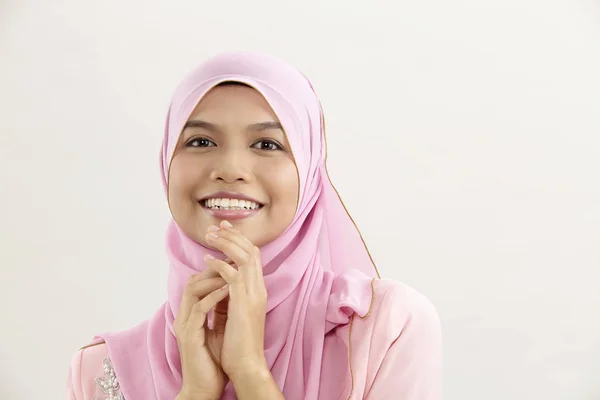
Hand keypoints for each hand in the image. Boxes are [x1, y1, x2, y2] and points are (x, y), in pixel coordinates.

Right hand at [174, 267, 230, 399]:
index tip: (234, 262)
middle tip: (232, 260)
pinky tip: (228, 290)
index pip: (198, 283)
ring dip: (213, 278)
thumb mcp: (218, 331)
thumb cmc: (214, 363)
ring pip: (192, 290)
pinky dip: (214, 296)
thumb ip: (220, 312)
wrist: (204, 390)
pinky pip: (199, 309)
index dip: (215, 270)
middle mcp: (185, 318)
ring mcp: (185, 326)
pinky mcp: (190, 337)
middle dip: (213, 268)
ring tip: (231, 270)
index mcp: (191, 316)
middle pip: (193, 281)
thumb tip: (232, 292)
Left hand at [204, 220, 268, 380]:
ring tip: (210, 236)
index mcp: (257, 291)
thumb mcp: (234, 314)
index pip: (253, 257)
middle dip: (234, 235)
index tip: (224, 229)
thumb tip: (218, 281)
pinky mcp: (244, 303)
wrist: (246, 365)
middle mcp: (258, 289)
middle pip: (251, 251)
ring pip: (244, 257)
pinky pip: (232, 275)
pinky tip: (206, 261)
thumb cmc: (237, 344)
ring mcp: (253, 295)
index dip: (240, 240)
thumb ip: (230, 296)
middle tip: (217, 225)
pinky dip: (219, 264)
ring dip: (226, 243)